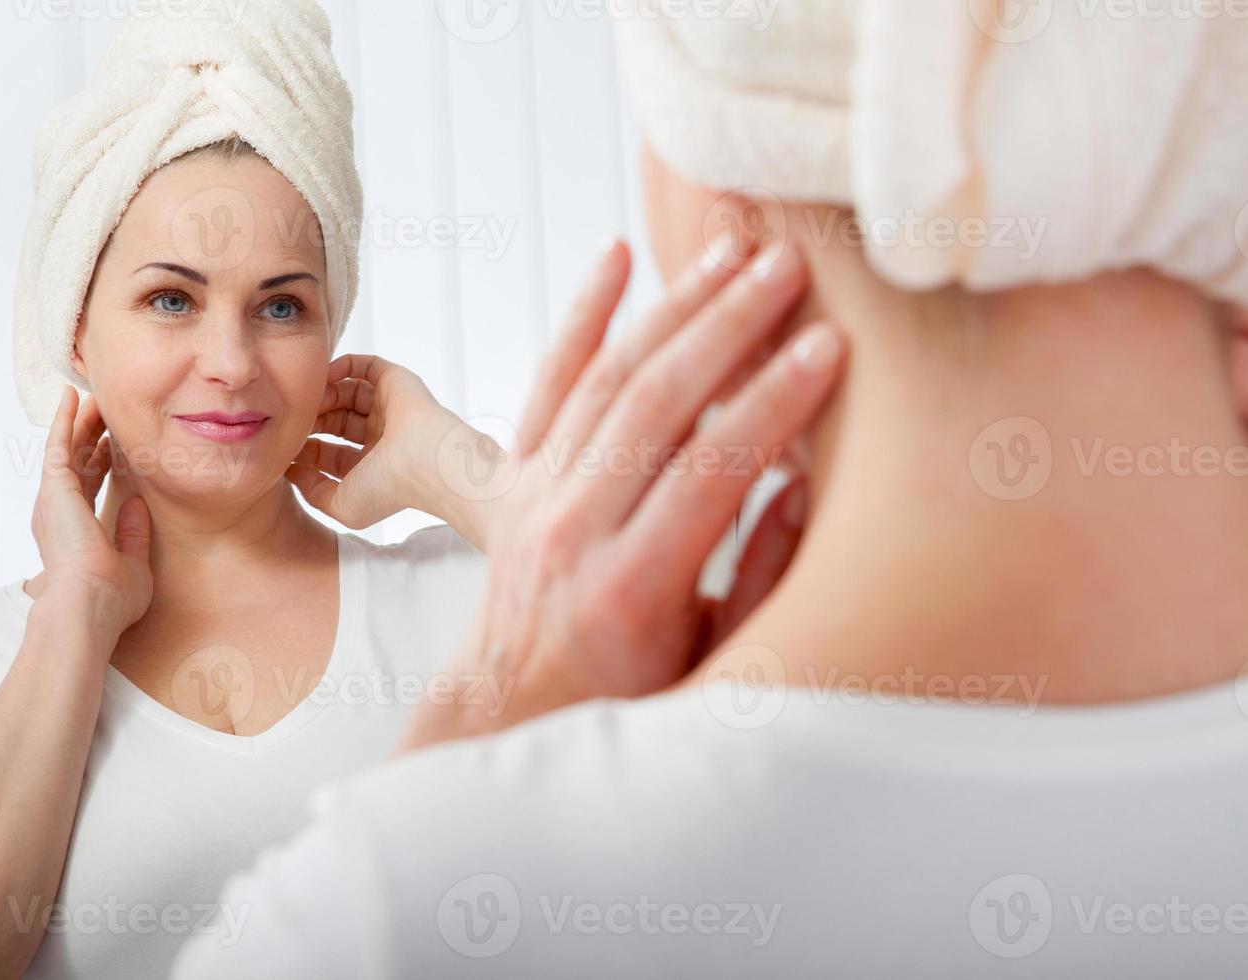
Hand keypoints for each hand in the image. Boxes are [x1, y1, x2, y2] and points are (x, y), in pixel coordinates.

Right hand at [28, 387, 152, 634]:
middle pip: (76, 463)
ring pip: (67, 449)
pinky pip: (58, 445)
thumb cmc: (111, 599)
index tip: (113, 444)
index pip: (88, 487)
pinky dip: (64, 420)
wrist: (89, 606)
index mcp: (75, 532)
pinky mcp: (53, 489)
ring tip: (92, 396)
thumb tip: (139, 505)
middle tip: (104, 410)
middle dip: (90, 435)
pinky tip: (72, 397)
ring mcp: (53, 500)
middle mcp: (58, 514)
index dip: (100, 463)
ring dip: (79, 422)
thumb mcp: (133, 565)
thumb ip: (134, 535)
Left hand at [287, 355, 488, 540]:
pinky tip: (322, 376)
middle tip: (289, 418)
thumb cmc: (388, 489)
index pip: (329, 453)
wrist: (427, 463)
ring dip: (322, 395)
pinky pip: (365, 367)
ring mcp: (388, 408)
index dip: (304, 448)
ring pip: (346, 394)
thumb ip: (311, 490)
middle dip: (310, 419)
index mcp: (370, 466)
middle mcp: (379, 437)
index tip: (283, 445)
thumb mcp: (340, 505)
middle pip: (333, 421)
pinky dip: (343, 366)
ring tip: (304, 399)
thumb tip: (289, 469)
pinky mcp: (396, 382)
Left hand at [399, 237, 845, 750]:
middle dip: (727, 326)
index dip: (770, 404)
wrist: (510, 706)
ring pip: (604, 378)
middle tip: (790, 264)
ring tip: (734, 247)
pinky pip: (546, 380)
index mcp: (628, 590)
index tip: (829, 343)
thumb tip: (801, 484)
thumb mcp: (712, 665)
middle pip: (653, 406)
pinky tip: (615, 255)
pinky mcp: (511, 474)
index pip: (708, 473)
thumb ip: (761, 583)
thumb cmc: (634, 696)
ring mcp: (532, 496)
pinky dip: (580, 316)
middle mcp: (569, 532)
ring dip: (672, 305)